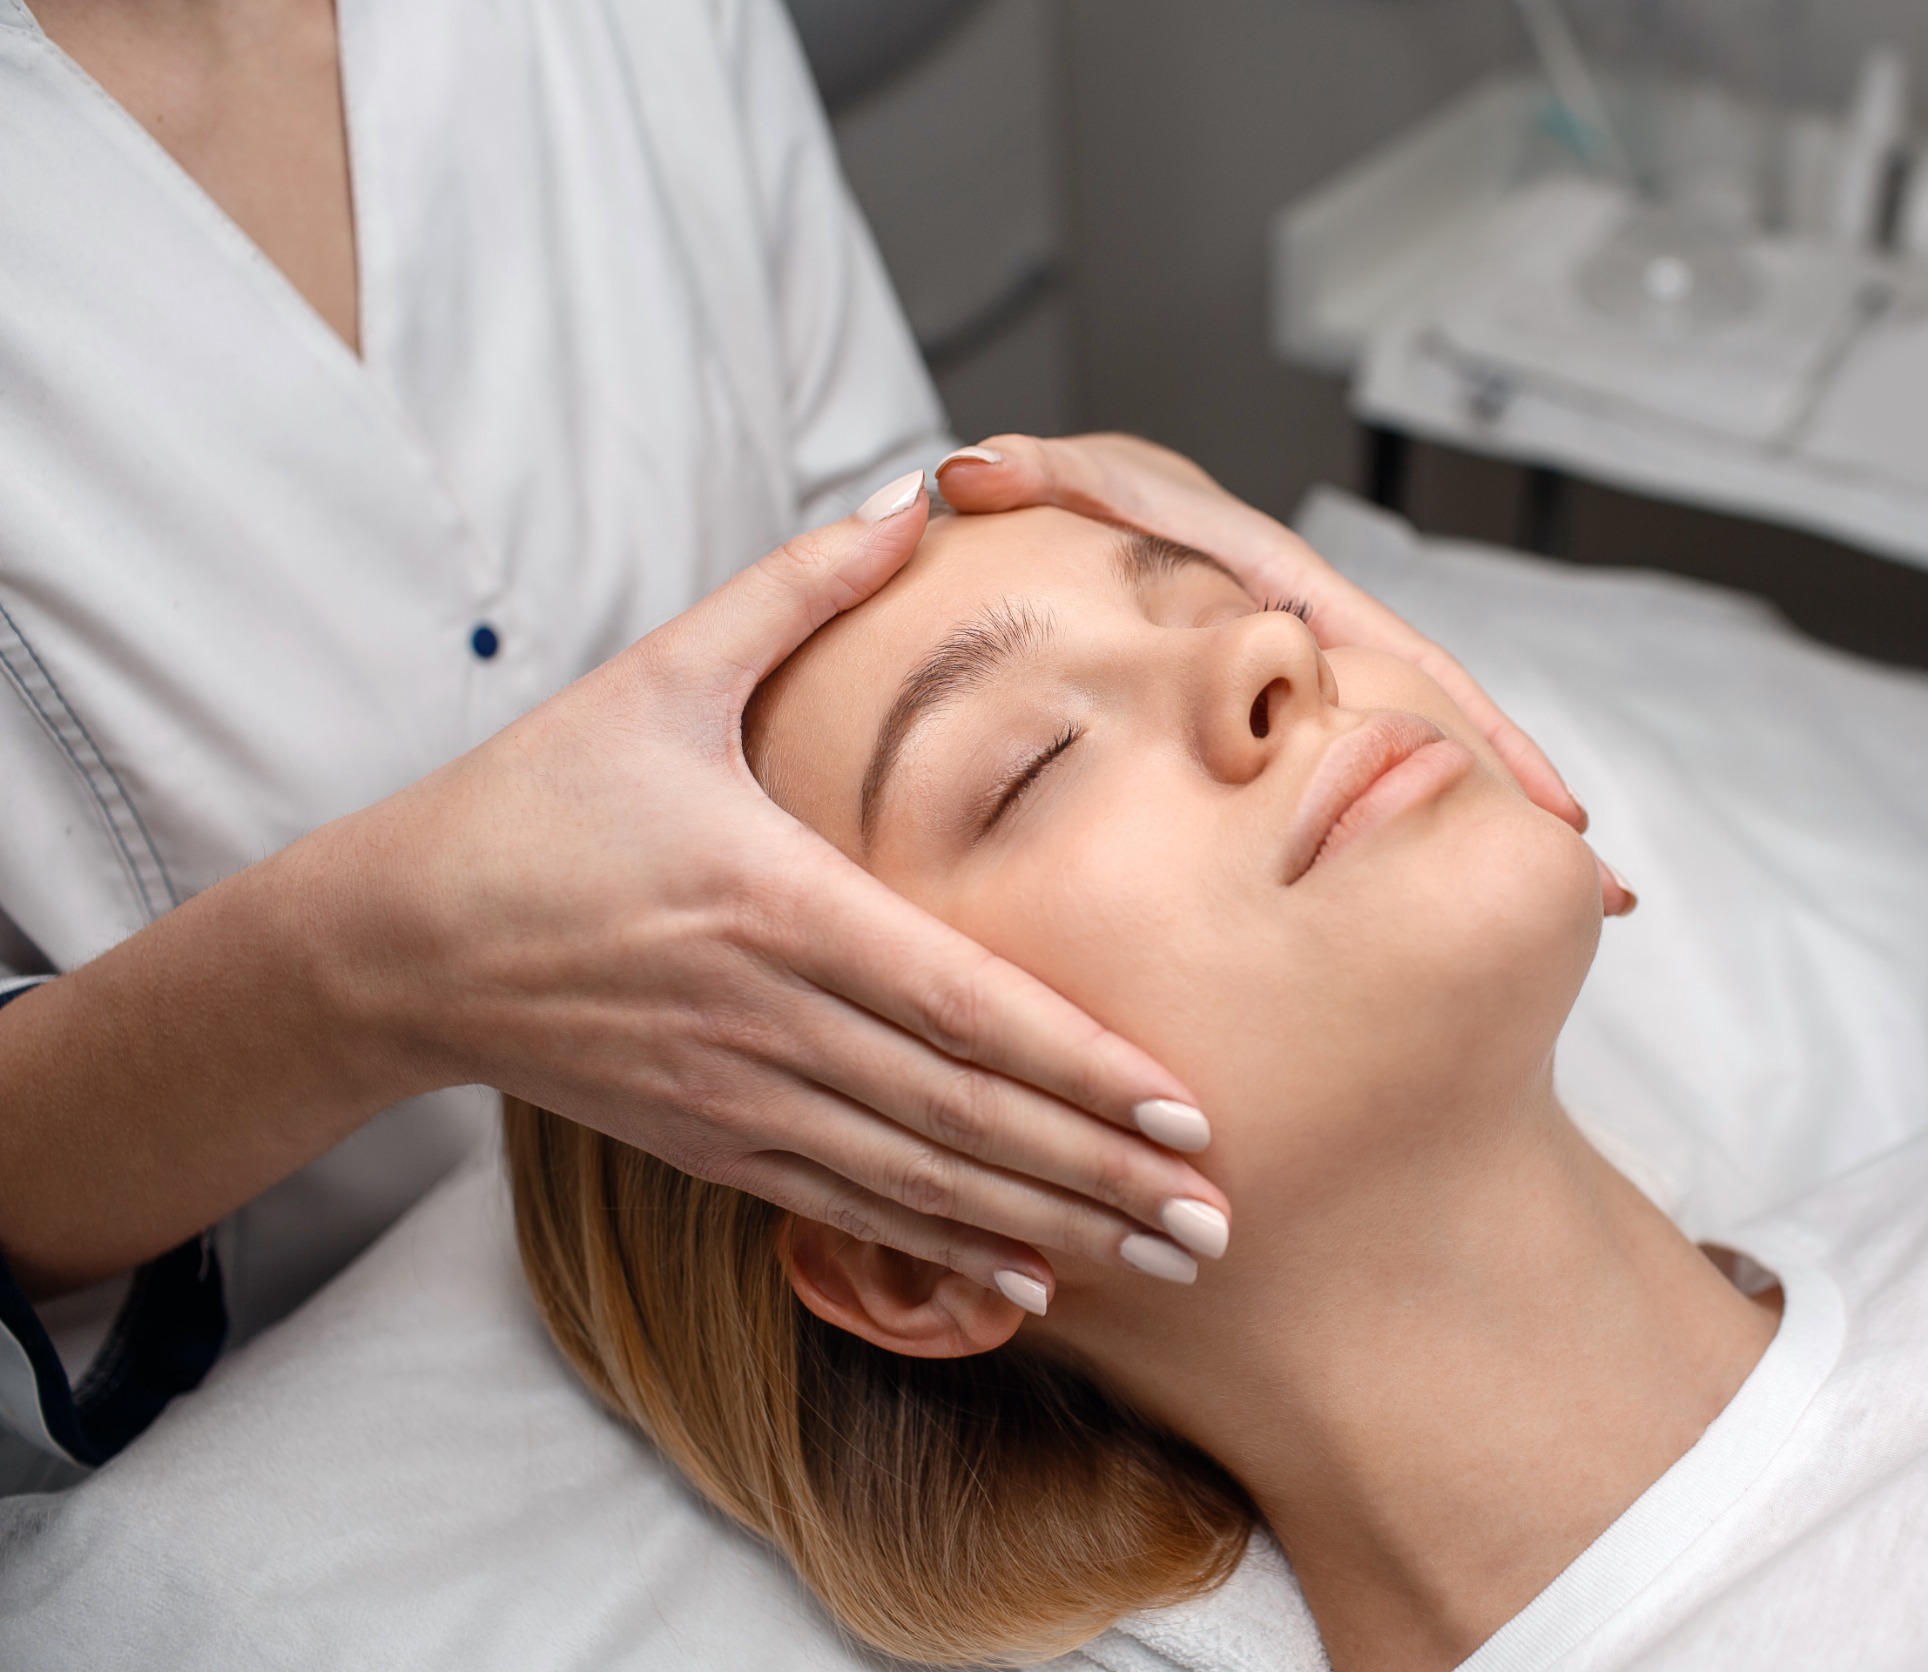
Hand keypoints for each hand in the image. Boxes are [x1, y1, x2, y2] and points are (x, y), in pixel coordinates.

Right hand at [332, 473, 1227, 1305]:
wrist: (394, 939)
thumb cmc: (536, 801)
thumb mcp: (658, 675)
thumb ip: (795, 588)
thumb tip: (910, 495)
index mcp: (773, 902)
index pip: (957, 1003)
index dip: (1076, 1066)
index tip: (1182, 1112)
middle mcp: (765, 1018)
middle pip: (961, 1115)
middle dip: (1099, 1175)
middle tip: (1216, 1224)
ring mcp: (735, 1096)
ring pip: (918, 1180)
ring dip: (1046, 1228)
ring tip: (1159, 1265)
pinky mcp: (707, 1141)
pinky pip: (843, 1208)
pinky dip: (940, 1251)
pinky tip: (1025, 1286)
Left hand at [937, 434, 1636, 915]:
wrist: (1062, 501)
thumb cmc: (1059, 497)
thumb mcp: (1052, 475)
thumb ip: (1026, 470)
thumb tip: (970, 471)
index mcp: (1267, 570)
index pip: (1393, 655)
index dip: (1468, 727)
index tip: (1543, 801)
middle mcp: (1303, 613)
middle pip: (1431, 704)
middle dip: (1512, 783)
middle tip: (1594, 882)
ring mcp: (1301, 654)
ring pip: (1409, 734)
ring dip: (1488, 801)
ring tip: (1568, 892)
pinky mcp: (1284, 691)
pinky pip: (1364, 750)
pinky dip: (1423, 798)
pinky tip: (1463, 865)